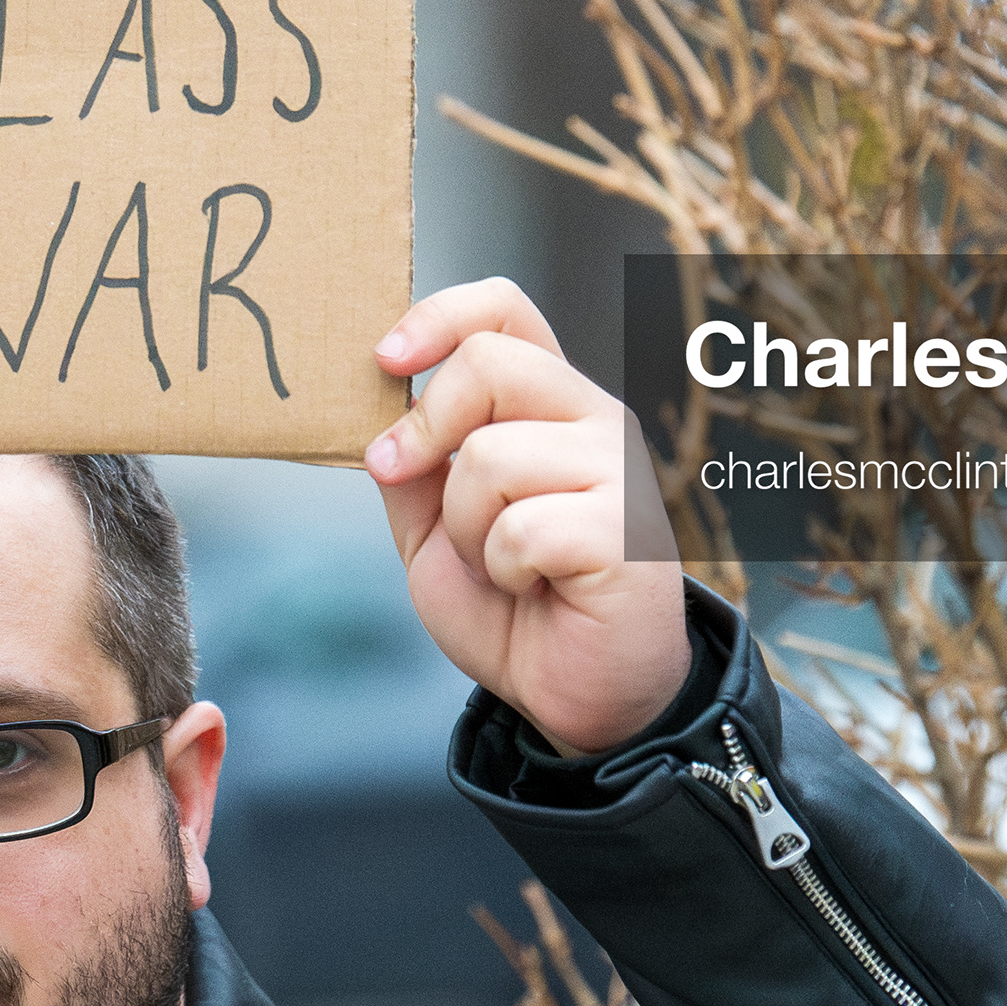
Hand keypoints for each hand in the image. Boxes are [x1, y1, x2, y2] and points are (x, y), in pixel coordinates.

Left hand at [364, 279, 689, 755]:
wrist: (574, 695)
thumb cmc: (512, 606)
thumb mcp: (433, 526)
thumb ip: (412, 464)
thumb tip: (381, 410)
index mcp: (548, 404)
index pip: (505, 310)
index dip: (439, 317)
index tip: (385, 360)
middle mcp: (592, 419)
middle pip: (488, 364)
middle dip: (427, 431)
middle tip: (415, 485)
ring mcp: (617, 470)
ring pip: (491, 455)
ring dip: (467, 528)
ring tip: (501, 564)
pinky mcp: (626, 530)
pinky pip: (522, 527)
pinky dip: (504, 570)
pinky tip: (535, 588)